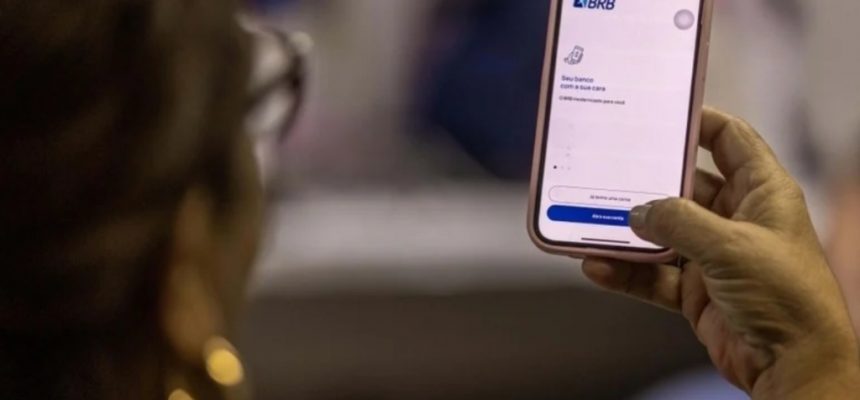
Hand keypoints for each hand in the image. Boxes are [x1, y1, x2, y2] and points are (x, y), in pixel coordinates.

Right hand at [582, 108, 859, 398]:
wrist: (792, 365)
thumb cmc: (783, 295)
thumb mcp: (729, 246)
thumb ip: (679, 222)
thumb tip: (638, 211)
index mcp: (762, 193)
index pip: (731, 141)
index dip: (699, 121)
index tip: (659, 113)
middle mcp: (737, 219)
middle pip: (685, 187)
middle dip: (648, 182)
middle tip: (607, 169)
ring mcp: (714, 256)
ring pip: (663, 234)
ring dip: (629, 233)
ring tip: (589, 222)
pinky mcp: (696, 291)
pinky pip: (654, 275)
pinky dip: (627, 273)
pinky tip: (597, 267)